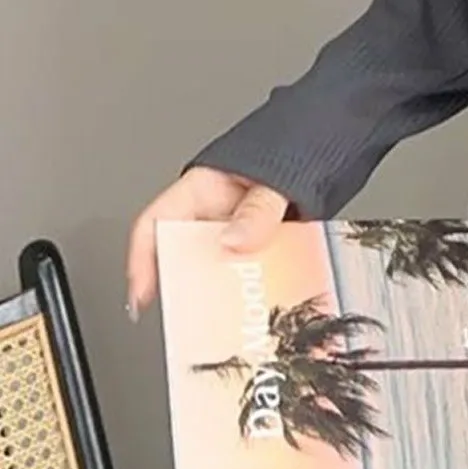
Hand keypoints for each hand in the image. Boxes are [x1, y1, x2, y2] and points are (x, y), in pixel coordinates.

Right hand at [126, 166, 288, 318]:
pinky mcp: (261, 244)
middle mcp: (215, 214)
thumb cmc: (293, 151)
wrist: (324, 151)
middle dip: (190, 288)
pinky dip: (258, 285)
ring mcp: (238, 231)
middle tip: (197, 317)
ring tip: (236, 315)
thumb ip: (259, 209)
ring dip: (228, 290)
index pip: (157, 225)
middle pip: (188, 256)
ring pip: (221, 268)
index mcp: (202, 189)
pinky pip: (252, 269)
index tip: (142, 294)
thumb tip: (235, 240)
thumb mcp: (277, 178)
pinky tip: (269, 302)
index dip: (142, 261)